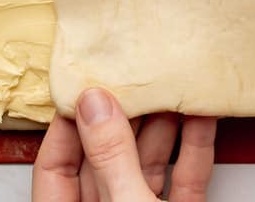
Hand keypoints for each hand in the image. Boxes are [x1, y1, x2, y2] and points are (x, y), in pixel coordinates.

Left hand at [32, 87, 216, 200]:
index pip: (54, 168)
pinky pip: (184, 180)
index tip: (85, 86)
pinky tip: (200, 116)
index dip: (68, 125)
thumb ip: (112, 157)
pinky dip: (194, 148)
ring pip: (146, 165)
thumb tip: (95, 105)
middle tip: (131, 75)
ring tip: (169, 85)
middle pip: (104, 159)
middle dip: (122, 116)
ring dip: (162, 125)